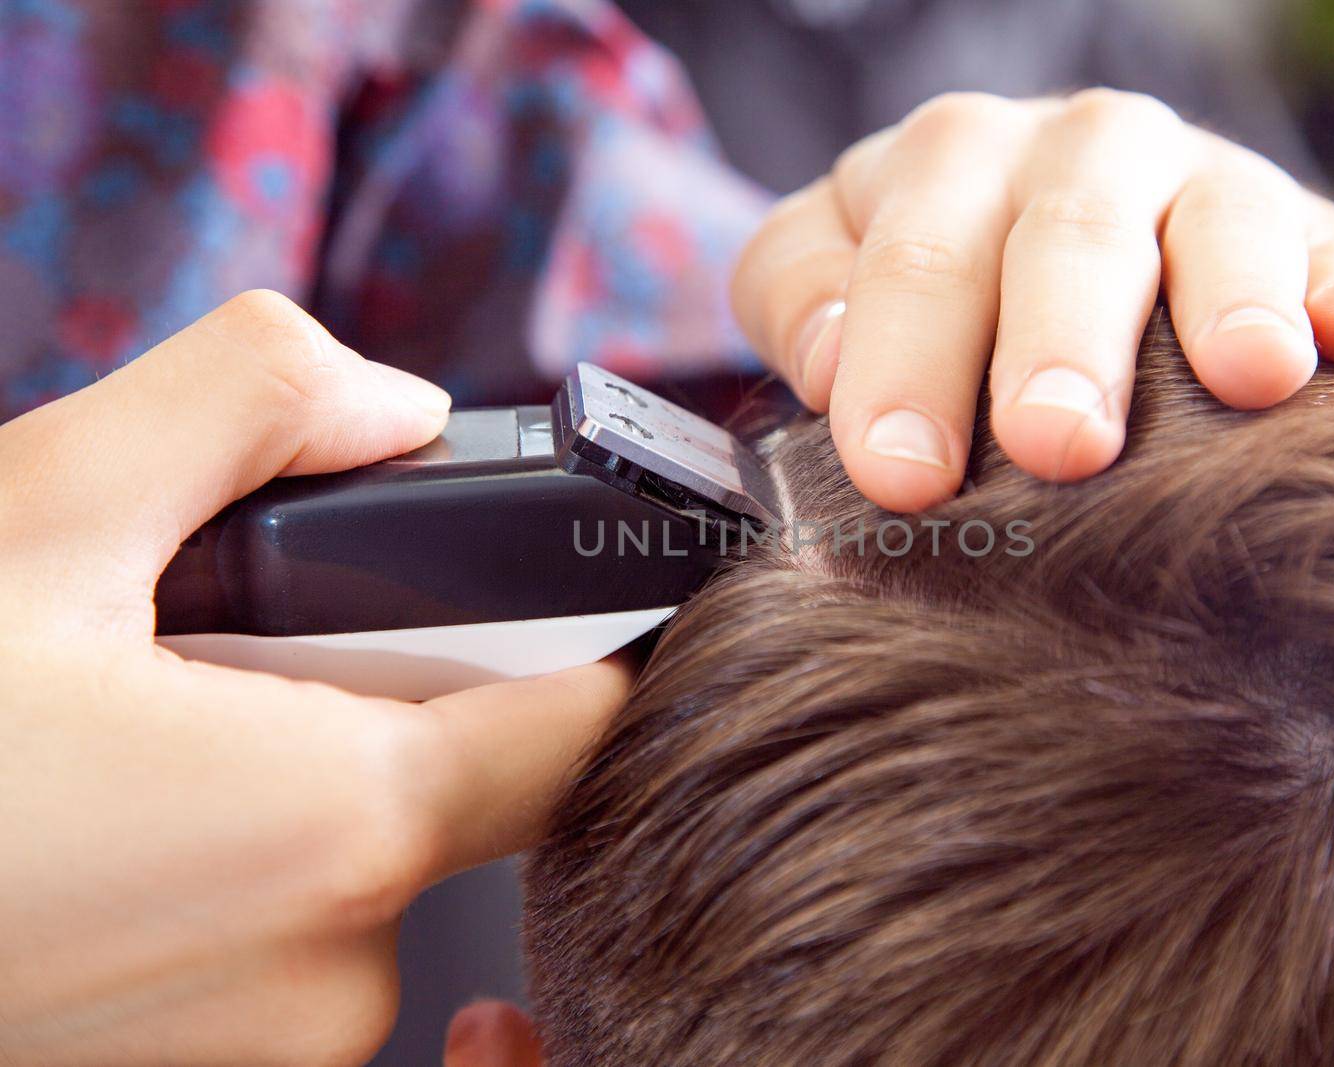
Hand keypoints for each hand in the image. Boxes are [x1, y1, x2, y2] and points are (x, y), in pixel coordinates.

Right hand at [0, 292, 633, 1066]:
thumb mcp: (43, 510)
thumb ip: (251, 404)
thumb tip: (400, 409)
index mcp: (335, 828)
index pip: (587, 729)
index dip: (588, 645)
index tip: (557, 592)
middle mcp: (330, 976)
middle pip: (471, 789)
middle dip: (394, 694)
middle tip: (240, 640)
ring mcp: (266, 1053)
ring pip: (370, 863)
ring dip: (301, 775)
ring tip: (143, 728)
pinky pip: (289, 935)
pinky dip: (241, 859)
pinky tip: (118, 812)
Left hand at [733, 89, 1333, 511]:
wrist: (1044, 236)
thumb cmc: (929, 295)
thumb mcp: (831, 279)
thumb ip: (805, 306)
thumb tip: (828, 364)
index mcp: (944, 166)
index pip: (913, 259)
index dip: (902, 363)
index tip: (901, 474)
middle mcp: (1071, 152)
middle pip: (1065, 235)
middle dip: (1060, 341)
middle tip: (1057, 444)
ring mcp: (1194, 180)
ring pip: (1213, 218)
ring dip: (1231, 296)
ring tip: (1247, 376)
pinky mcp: (1302, 225)